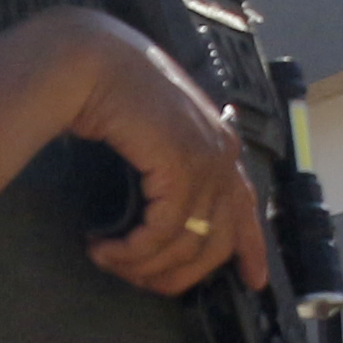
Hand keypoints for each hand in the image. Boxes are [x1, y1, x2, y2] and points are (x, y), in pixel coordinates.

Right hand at [0, 7, 267, 299]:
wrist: (90, 60)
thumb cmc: (112, 87)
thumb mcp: (152, 133)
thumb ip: (171, 164)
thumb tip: (168, 214)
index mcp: (221, 142)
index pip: (247, 207)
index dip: (251, 249)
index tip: (252, 282)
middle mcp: (223, 152)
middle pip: (216, 241)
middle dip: (176, 273)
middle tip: (135, 280)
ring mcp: (207, 160)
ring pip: (186, 244)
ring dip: (141, 263)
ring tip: (107, 258)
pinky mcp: (182, 168)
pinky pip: (162, 233)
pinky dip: (132, 250)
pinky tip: (104, 248)